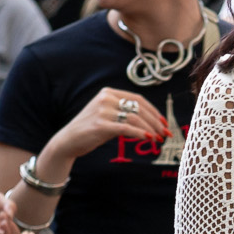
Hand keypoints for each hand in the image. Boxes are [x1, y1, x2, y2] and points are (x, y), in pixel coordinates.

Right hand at [44, 86, 169, 167]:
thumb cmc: (91, 130)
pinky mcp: (100, 124)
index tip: (164, 122)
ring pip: (135, 119)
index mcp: (109, 92)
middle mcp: (106, 98)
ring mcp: (102, 111)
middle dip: (156, 122)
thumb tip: (152, 122)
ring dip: (151, 129)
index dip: (154, 111)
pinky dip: (140, 134)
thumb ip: (125, 113)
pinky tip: (148, 138)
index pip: (138, 99)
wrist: (68, 141)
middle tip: (165, 133)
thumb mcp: (108, 115)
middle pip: (139, 109)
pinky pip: (126, 128)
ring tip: (158, 138)